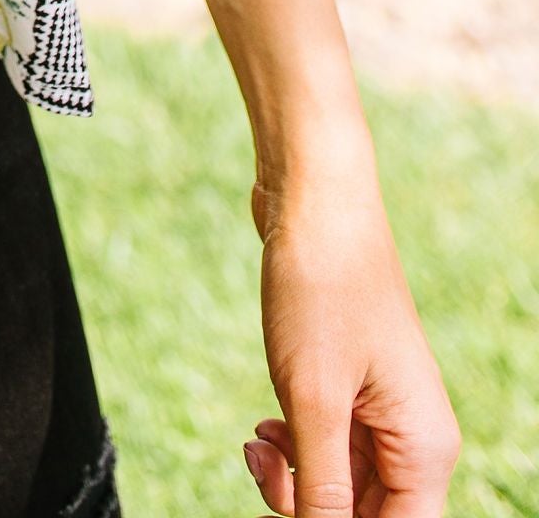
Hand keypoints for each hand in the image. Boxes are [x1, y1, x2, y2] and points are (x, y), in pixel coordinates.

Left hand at [244, 175, 458, 516]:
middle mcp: (413, 436)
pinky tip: (262, 431)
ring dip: (293, 480)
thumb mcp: (312, 398)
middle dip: (308, 509)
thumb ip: (322, 487)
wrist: (312, 195)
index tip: (292, 510)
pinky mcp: (350, 385)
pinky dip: (292, 449)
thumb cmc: (319, 288)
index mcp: (424, 448)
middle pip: (366, 515)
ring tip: (256, 444)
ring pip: (341, 486)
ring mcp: (383, 410)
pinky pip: (326, 446)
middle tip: (261, 469)